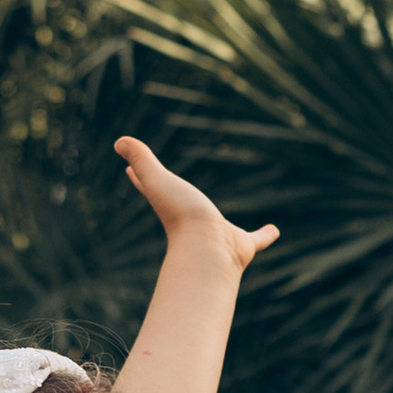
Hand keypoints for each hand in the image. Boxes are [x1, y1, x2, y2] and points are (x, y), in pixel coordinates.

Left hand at [115, 137, 277, 273]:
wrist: (207, 252)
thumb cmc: (182, 216)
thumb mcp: (157, 180)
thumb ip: (142, 160)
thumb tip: (119, 141)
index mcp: (169, 206)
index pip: (148, 185)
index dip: (138, 176)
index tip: (128, 170)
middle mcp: (192, 224)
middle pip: (184, 209)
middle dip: (178, 202)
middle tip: (177, 194)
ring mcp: (218, 237)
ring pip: (223, 229)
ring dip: (226, 225)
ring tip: (230, 221)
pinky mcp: (241, 246)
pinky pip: (255, 240)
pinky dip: (265, 235)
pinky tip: (274, 230)